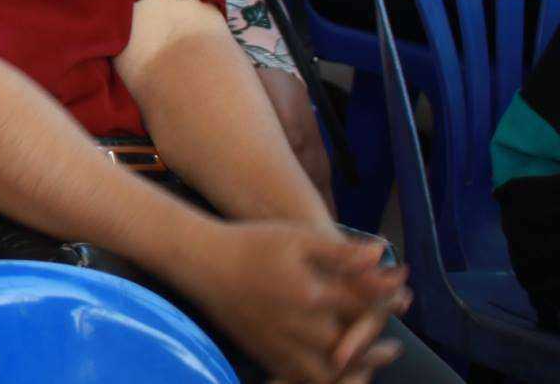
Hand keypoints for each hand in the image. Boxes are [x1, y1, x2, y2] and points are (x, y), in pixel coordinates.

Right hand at [181, 222, 406, 383]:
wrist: (202, 263)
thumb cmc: (252, 244)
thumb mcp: (297, 238)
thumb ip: (340, 251)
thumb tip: (380, 254)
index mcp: (310, 294)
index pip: (364, 304)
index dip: (389, 298)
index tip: (404, 292)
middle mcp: (299, 326)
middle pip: (352, 346)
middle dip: (378, 344)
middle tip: (395, 347)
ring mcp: (281, 344)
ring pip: (330, 371)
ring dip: (355, 370)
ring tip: (369, 366)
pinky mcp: (266, 353)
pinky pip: (301, 377)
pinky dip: (324, 379)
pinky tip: (333, 370)